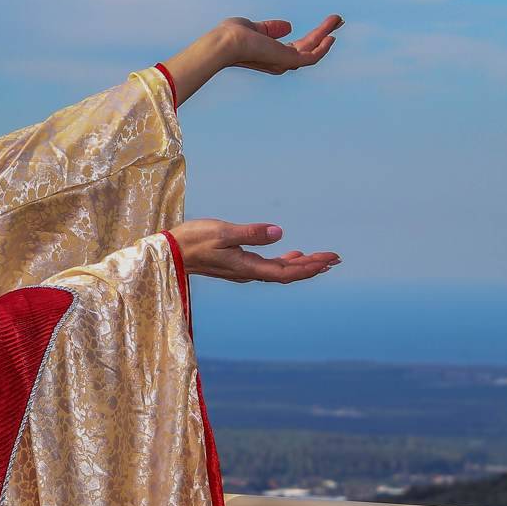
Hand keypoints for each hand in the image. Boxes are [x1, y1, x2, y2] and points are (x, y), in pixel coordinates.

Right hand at [169, 218, 339, 282]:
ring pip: (280, 269)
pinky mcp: (238, 264)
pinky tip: (292, 253)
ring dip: (301, 264)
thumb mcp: (222, 232)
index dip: (310, 267)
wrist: (170, 252)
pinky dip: (285, 260)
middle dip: (313, 265)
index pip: (287, 272)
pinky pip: (269, 265)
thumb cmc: (193, 240)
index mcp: (248, 268)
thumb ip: (251, 234)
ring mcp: (244, 269)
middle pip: (287, 272)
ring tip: (323, 259)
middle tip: (336, 258)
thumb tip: (280, 233)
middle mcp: (249, 272)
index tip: (330, 259)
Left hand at [217, 14, 342, 73]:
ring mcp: (284, 62)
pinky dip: (323, 48)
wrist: (226, 42)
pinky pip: (311, 57)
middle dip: (323, 33)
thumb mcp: (255, 27)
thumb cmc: (232, 35)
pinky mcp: (288, 61)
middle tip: (338, 19)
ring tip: (338, 19)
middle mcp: (279, 62)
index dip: (312, 37)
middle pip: (308, 47)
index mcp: (271, 54)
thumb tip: (289, 26)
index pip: (297, 46)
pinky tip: (331, 36)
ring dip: (326, 33)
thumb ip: (271, 28)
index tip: (324, 26)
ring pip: (312, 49)